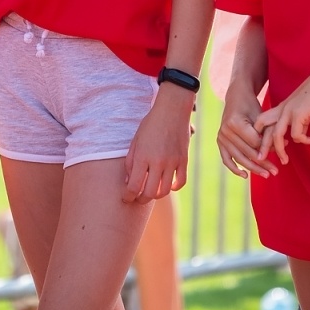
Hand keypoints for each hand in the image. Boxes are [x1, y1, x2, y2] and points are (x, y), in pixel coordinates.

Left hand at [121, 87, 193, 203]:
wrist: (171, 110)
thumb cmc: (150, 124)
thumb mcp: (135, 141)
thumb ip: (131, 162)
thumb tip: (129, 181)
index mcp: (142, 156)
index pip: (133, 186)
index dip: (128, 196)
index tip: (126, 198)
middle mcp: (157, 162)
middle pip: (149, 193)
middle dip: (140, 199)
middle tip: (137, 198)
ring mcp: (172, 162)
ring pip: (165, 191)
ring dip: (156, 195)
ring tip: (151, 192)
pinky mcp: (183, 160)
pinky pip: (181, 182)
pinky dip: (174, 187)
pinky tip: (168, 185)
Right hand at [216, 86, 275, 179]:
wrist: (236, 98)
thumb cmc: (251, 106)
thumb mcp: (261, 116)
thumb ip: (267, 132)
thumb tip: (281, 148)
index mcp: (235, 122)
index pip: (254, 142)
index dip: (267, 149)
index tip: (280, 154)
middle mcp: (226, 130)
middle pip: (248, 152)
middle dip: (263, 163)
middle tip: (275, 171)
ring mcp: (221, 137)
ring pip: (239, 158)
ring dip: (253, 169)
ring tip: (266, 174)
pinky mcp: (220, 141)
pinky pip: (226, 159)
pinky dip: (234, 169)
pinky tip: (245, 176)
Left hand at [253, 65, 309, 165]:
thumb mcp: (304, 110)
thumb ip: (300, 123)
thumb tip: (299, 138)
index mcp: (281, 107)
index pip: (262, 122)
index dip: (260, 136)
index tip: (264, 149)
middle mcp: (281, 109)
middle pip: (264, 130)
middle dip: (261, 147)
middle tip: (260, 160)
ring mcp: (288, 111)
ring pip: (276, 135)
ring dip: (280, 151)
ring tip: (285, 161)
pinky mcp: (299, 113)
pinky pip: (296, 135)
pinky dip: (304, 141)